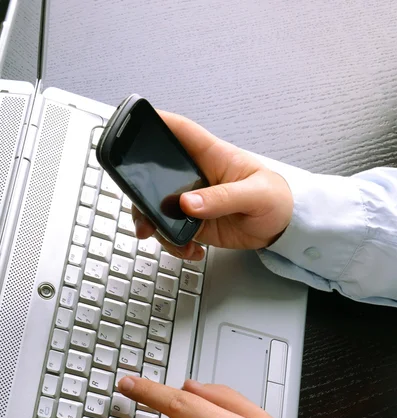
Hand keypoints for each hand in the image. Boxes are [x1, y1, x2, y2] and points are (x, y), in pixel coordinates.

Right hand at [133, 111, 293, 259]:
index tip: (131, 125)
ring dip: (154, 225)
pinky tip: (191, 250)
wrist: (281, 228)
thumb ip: (222, 198)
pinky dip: (174, 243)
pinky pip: (171, 231)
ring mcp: (191, 200)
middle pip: (155, 173)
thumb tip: (189, 203)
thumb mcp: (255, 195)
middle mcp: (195, 175)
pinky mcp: (192, 222)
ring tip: (171, 241)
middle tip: (143, 216)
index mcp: (211, 155)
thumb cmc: (275, 199)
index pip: (179, 131)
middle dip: (140, 193)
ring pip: (156, 207)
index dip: (155, 123)